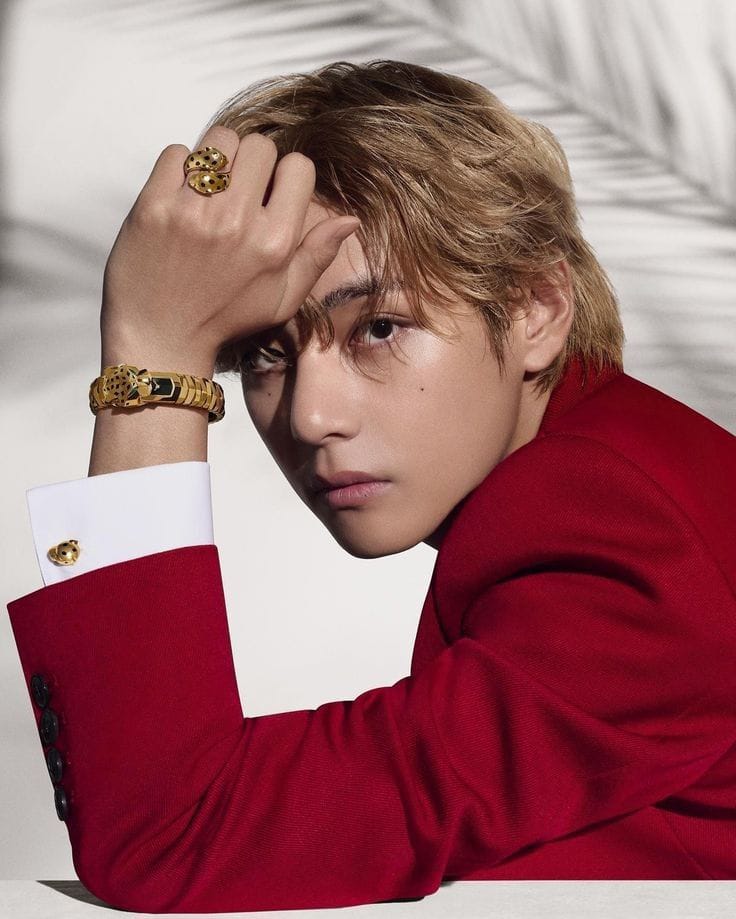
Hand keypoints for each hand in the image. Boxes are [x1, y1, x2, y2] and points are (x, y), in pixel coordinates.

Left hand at [100, 125, 360, 371]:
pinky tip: (181, 196)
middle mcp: (237, 221)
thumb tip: (350, 220)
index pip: (298, 167)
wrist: (160, 339)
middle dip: (253, 163)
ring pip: (219, 140)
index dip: (287, 176)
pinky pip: (176, 152)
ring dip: (218, 158)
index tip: (271, 194)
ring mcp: (192, 211)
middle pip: (259, 146)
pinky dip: (179, 168)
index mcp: (275, 243)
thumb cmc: (225, 321)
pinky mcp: (154, 205)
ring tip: (210, 188)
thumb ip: (317, 257)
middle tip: (239, 190)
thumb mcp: (283, 300)